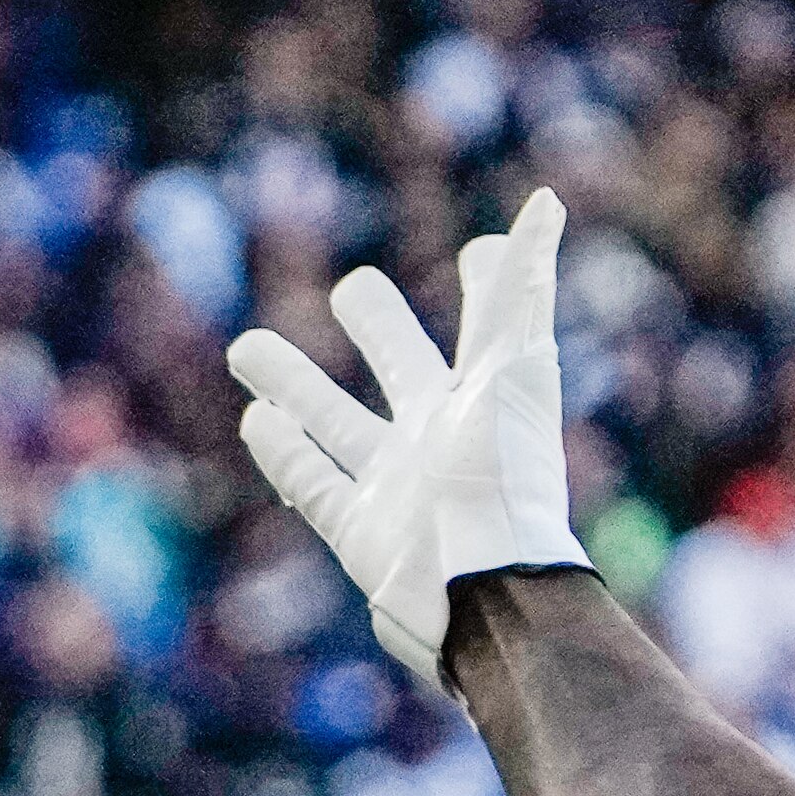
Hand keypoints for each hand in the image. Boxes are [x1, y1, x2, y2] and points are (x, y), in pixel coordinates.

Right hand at [229, 185, 585, 682]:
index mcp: (484, 397)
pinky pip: (315, 485)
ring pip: (335, 422)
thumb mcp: (514, 370)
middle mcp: (440, 437)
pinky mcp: (361, 534)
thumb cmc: (506, 477)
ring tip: (246, 347)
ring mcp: (398, 485)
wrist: (486, 592)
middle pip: (400, 366)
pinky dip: (284, 453)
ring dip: (292, 383)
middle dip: (378, 325)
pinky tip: (254, 419)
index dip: (489, 286)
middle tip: (354, 292)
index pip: (486, 326)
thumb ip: (518, 292)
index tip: (485, 253)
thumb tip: (548, 202)